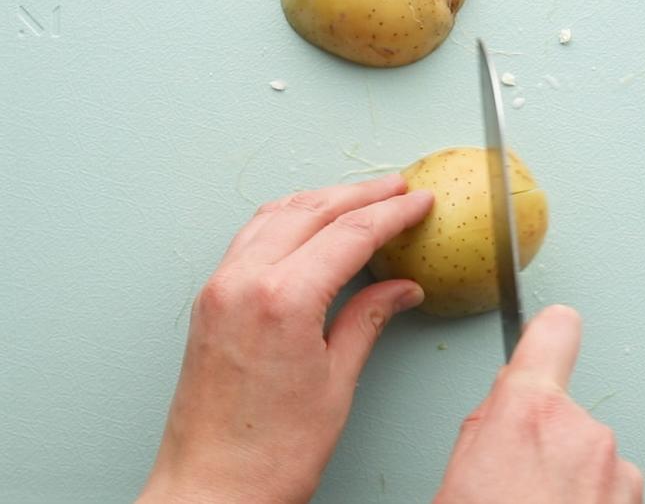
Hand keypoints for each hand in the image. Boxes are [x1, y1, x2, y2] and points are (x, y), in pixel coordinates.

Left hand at [137, 175, 432, 503]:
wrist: (210, 490)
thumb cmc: (270, 454)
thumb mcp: (336, 382)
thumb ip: (369, 320)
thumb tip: (400, 289)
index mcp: (283, 300)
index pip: (350, 233)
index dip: (392, 213)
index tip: (419, 201)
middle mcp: (244, 282)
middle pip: (313, 211)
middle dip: (361, 193)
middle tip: (397, 187)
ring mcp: (220, 287)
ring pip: (277, 214)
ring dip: (322, 198)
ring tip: (358, 195)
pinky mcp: (209, 299)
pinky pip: (251, 236)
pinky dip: (286, 218)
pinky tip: (307, 223)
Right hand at [434, 305, 642, 503]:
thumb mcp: (458, 474)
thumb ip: (485, 421)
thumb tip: (502, 398)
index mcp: (529, 412)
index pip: (552, 333)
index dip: (545, 330)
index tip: (545, 328)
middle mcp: (580, 430)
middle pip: (560, 408)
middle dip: (542, 435)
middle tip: (515, 477)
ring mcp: (615, 465)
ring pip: (585, 449)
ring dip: (568, 471)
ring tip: (537, 502)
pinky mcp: (634, 496)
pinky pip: (609, 482)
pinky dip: (591, 496)